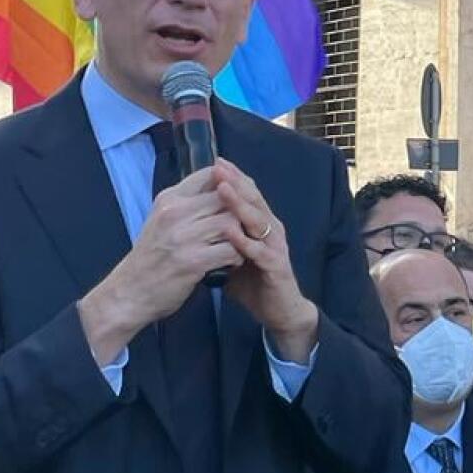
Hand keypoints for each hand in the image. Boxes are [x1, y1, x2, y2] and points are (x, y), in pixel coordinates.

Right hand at [78, 169, 244, 361]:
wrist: (128, 294)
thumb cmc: (150, 257)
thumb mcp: (161, 220)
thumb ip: (187, 204)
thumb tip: (220, 187)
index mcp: (169, 199)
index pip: (210, 174)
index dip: (231, 182)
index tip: (240, 195)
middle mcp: (175, 213)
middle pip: (226, 197)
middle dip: (241, 210)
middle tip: (250, 222)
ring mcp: (183, 237)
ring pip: (231, 222)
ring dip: (242, 234)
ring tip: (242, 243)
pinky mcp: (192, 262)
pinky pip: (230, 250)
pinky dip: (237, 256)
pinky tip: (233, 261)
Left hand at [213, 160, 318, 361]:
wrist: (279, 311)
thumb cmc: (253, 282)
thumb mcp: (231, 255)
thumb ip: (217, 239)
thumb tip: (193, 225)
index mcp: (260, 224)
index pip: (248, 193)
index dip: (233, 178)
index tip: (215, 162)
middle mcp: (270, 229)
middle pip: (254, 199)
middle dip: (235, 181)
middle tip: (219, 165)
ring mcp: (275, 246)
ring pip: (257, 219)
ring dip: (239, 204)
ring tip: (222, 189)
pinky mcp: (276, 266)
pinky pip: (259, 250)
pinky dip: (244, 240)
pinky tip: (230, 231)